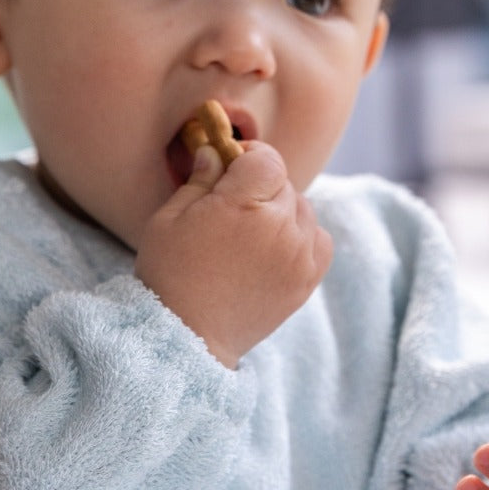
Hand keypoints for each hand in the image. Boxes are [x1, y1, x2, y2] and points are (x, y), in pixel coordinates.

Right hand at [134, 141, 331, 367]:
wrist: (189, 336)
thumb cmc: (171, 275)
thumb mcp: (169, 219)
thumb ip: (199, 180)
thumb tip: (215, 153)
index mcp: (245, 204)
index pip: (267, 159)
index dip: (248, 157)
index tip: (231, 168)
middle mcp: (281, 226)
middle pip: (284, 183)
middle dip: (260, 186)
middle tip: (232, 207)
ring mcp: (299, 255)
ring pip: (303, 209)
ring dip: (282, 211)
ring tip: (252, 232)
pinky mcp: (307, 280)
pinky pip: (319, 239)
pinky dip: (303, 237)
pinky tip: (275, 247)